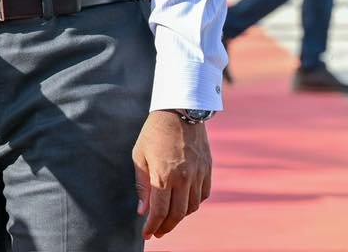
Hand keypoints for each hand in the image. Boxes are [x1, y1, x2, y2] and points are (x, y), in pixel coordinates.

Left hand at [132, 111, 211, 239]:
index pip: (159, 211)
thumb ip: (142, 185)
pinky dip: (193, 204)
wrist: (180, 111)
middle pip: (178, 214)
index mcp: (164, 175)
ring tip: (168, 219)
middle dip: (166, 227)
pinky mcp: (208, 170)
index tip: (147, 235)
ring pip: (192, 207)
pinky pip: (203, 195)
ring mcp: (199, 175)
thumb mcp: (139, 155)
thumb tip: (142, 211)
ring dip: (180, 217)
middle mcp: (184, 178)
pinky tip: (184, 203)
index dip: (152, 226)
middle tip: (157, 232)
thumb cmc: (154, 132)